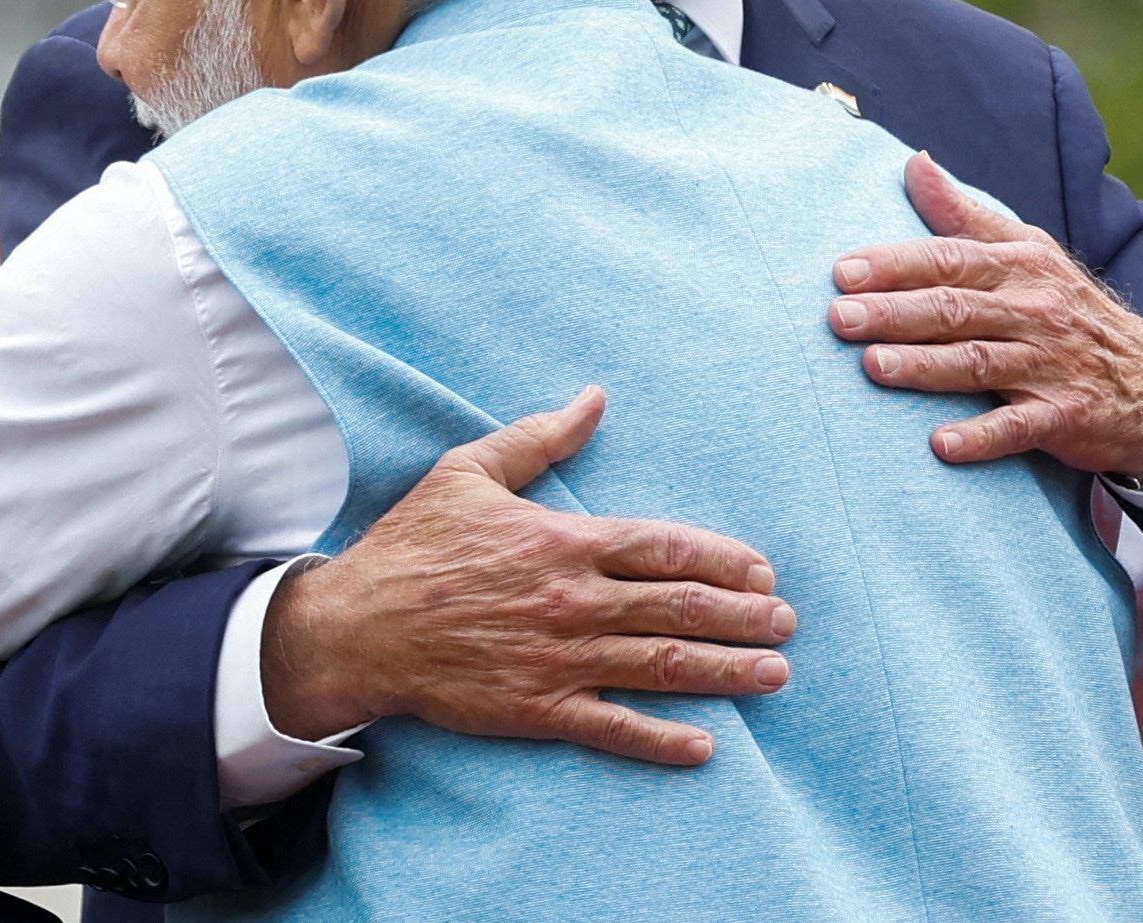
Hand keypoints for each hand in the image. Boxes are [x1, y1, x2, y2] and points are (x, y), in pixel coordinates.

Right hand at [260, 387, 794, 764]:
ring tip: (774, 675)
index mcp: (564, 541)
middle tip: (788, 625)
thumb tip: (594, 397)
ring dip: (724, 671)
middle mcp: (572, 601)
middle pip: (678, 607)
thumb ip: (539, 437)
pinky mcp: (535, 709)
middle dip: (743, 618)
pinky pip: (611, 727)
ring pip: (660, 665)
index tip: (762, 571)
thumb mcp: (470, 472)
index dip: (724, 560)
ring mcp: (558, 659)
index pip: (666, 547)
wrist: (354, 626)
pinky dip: (660, 740)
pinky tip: (704, 745)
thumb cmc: (412, 545)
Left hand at [829, 152, 1142, 478]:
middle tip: (839, 317)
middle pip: (957, 308)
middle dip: (896, 311)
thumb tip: (914, 163)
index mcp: (1022, 266)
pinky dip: (981, 436)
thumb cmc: (1070, 309)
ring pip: (979, 363)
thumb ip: (965, 215)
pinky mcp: (1066, 417)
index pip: (951, 258)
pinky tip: (941, 445)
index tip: (843, 271)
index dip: (896, 264)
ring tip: (873, 367)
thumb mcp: (1029, 251)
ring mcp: (1052, 365)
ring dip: (925, 366)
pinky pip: (1019, 428)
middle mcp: (1036, 311)